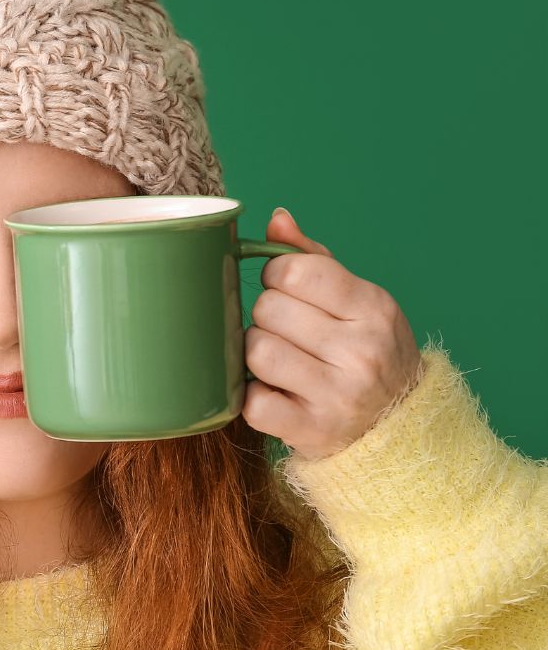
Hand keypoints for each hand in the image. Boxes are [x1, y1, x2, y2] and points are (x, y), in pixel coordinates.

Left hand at [241, 207, 423, 460]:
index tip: (283, 289)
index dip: (276, 276)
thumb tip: (277, 219)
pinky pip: (253, 402)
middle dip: (266, 316)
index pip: (295, 271)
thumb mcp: (356, 300)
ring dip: (255, 353)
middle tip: (284, 331)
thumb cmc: (364, 352)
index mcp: (374, 308)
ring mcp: (338, 394)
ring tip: (277, 360)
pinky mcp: (311, 430)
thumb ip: (313, 259)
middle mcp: (361, 351)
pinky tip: (273, 392)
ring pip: (256, 352)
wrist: (396, 428)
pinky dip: (252, 396)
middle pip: (268, 310)